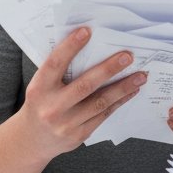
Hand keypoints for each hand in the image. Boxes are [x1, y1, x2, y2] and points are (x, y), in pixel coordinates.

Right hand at [18, 26, 146, 161]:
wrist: (33, 141)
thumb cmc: (41, 104)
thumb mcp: (41, 87)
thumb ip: (59, 71)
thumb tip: (91, 47)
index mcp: (39, 89)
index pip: (55, 64)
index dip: (70, 47)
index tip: (87, 31)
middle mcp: (52, 107)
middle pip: (85, 85)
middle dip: (109, 69)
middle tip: (127, 56)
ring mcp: (66, 123)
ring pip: (100, 102)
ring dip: (123, 87)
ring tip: (140, 75)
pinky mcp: (79, 135)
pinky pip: (103, 115)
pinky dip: (119, 101)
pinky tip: (132, 91)